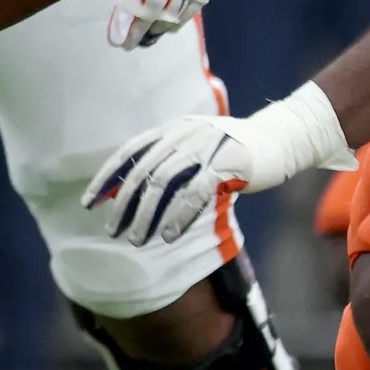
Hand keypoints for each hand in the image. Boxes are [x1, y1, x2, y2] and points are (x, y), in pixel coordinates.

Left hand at [85, 81, 356, 246]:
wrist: (281, 140)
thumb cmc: (235, 151)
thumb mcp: (198, 149)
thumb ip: (169, 163)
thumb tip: (131, 194)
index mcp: (172, 129)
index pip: (129, 152)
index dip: (106, 178)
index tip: (88, 204)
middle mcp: (184, 133)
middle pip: (143, 172)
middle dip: (124, 205)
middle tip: (113, 231)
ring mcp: (205, 146)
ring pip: (164, 183)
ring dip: (147, 215)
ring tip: (138, 240)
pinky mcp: (226, 162)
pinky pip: (194, 193)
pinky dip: (179, 216)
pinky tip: (169, 235)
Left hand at [108, 0, 217, 50]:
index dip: (127, 17)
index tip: (115, 37)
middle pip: (157, 4)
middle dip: (140, 28)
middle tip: (126, 44)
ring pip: (178, 7)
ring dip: (159, 27)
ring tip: (143, 40)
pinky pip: (197, 0)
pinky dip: (182, 16)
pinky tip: (168, 27)